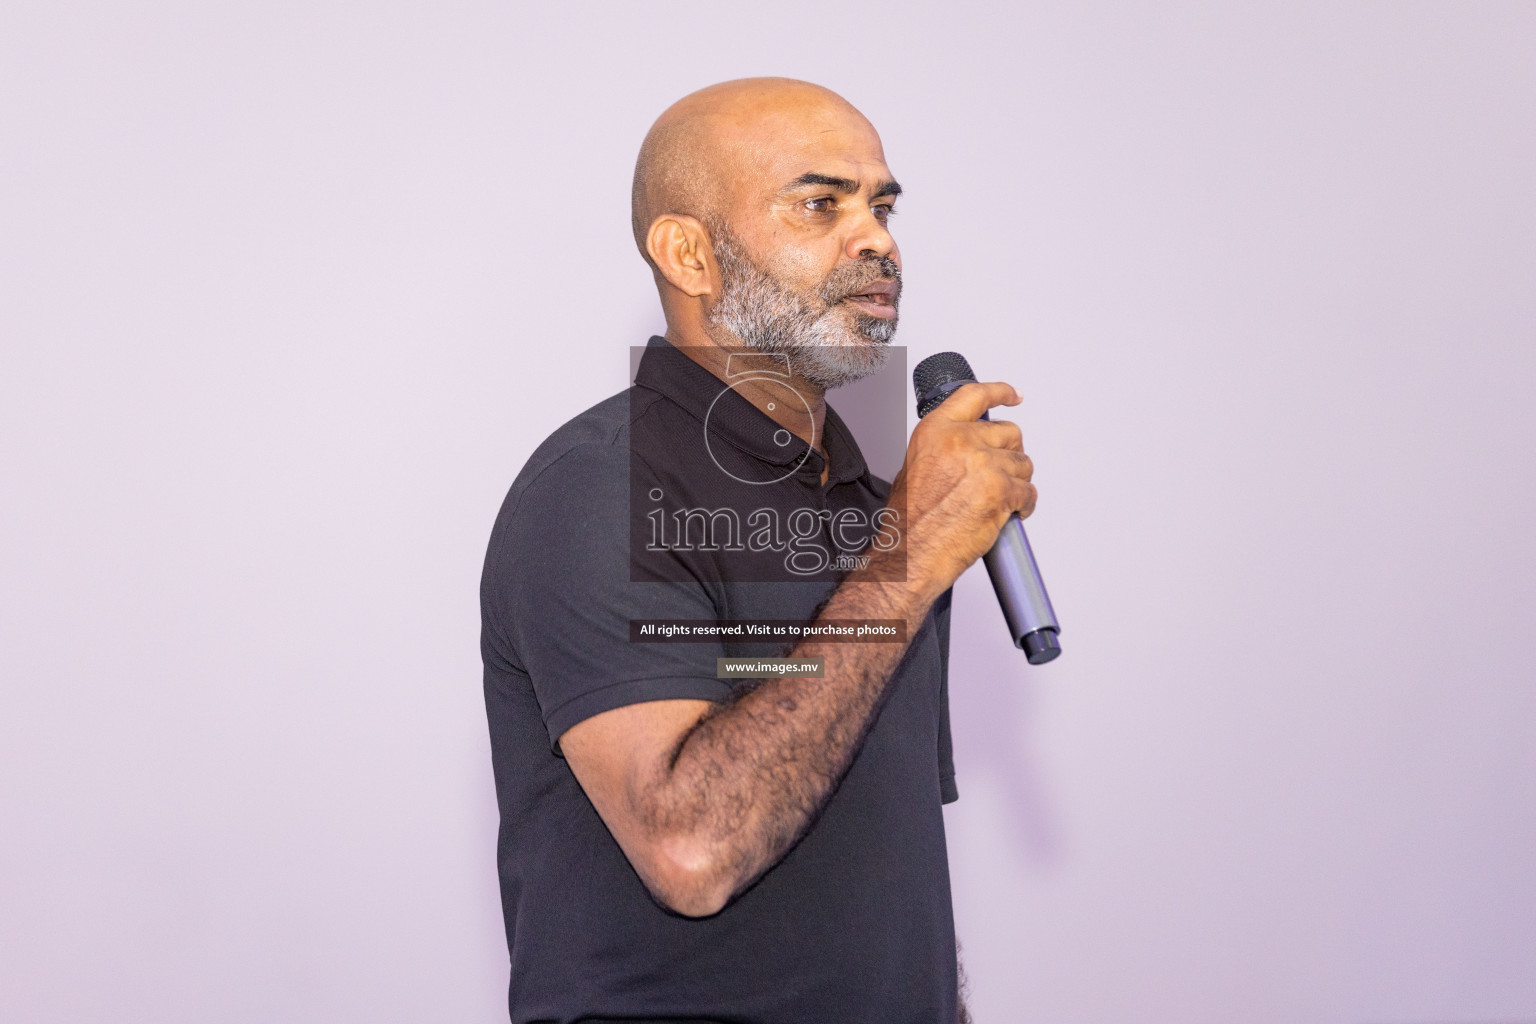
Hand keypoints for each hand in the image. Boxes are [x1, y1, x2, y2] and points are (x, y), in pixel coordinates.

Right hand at [888, 381, 1035, 600]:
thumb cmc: (909, 519)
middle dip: (1009, 453)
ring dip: (1017, 481)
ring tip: (999, 498)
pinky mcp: (1001, 491)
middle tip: (1000, 472)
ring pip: (1023, 463)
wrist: (910, 553)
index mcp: (937, 430)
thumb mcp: (915, 465)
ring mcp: (984, 465)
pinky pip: (1028, 491)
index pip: (975, 396)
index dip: (1000, 392)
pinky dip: (1024, 504)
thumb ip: (944, 446)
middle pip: (1009, 432)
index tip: (1013, 395)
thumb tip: (968, 445)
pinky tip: (1010, 512)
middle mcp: (961, 441)